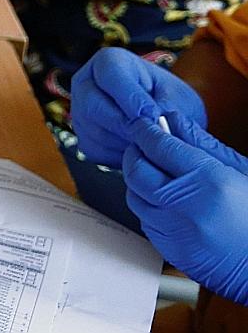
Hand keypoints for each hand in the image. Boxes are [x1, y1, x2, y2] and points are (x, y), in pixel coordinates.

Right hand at [71, 49, 206, 168]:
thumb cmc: (171, 102)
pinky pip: (95, 150)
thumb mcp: (178, 97)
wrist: (165, 121)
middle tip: (150, 137)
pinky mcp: (82, 137)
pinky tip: (138, 151)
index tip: (153, 116)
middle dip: (125, 125)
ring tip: (150, 145)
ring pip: (94, 131)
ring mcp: (79, 110)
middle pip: (93, 105)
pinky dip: (119, 157)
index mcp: (109, 61)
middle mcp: (86, 83)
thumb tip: (152, 121)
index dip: (131, 98)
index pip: (109, 75)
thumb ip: (166, 106)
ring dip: (124, 143)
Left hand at [124, 115, 247, 303]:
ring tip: (159, 178)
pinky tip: (168, 205)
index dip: (145, 131)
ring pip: (135, 196)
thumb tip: (173, 120)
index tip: (143, 126)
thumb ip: (202, 144)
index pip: (158, 146)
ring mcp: (176, 232)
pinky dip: (149, 208)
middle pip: (136, 171)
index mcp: (208, 182)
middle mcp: (186, 207)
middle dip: (135, 154)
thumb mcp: (240, 171)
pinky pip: (144, 221)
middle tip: (144, 149)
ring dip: (140, 183)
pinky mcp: (170, 251)